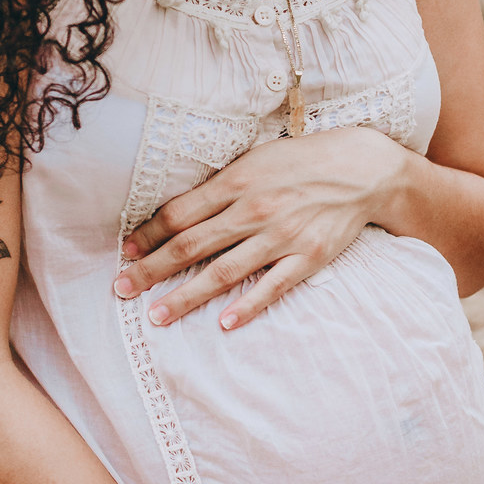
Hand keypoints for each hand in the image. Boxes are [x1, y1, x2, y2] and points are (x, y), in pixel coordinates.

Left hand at [115, 127, 408, 327]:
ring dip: (187, 296)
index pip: (181, 213)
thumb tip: (179, 212)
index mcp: (237, 182)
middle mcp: (254, 210)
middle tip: (121, 288)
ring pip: (224, 272)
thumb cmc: (302, 161)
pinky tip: (224, 323)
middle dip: (152, 269)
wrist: (362, 169)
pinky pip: (273, 287)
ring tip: (157, 315)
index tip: (126, 252)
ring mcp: (282, 236)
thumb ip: (221, 187)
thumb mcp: (256, 160)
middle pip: (192, 245)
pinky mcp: (308, 257)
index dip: (149, 235)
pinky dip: (248, 307)